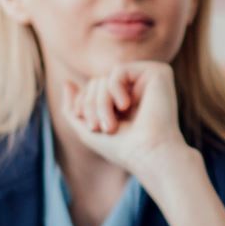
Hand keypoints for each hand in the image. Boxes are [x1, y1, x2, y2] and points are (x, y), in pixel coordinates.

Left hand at [61, 62, 190, 185]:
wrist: (150, 155)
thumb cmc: (122, 149)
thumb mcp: (87, 131)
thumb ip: (73, 107)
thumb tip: (67, 83)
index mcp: (126, 100)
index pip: (92, 90)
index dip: (83, 105)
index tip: (92, 128)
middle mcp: (138, 87)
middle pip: (97, 82)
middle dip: (91, 105)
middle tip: (101, 128)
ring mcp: (148, 79)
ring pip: (105, 78)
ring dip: (101, 103)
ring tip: (112, 125)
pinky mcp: (157, 72)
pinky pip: (119, 70)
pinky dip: (114, 89)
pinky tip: (126, 106)